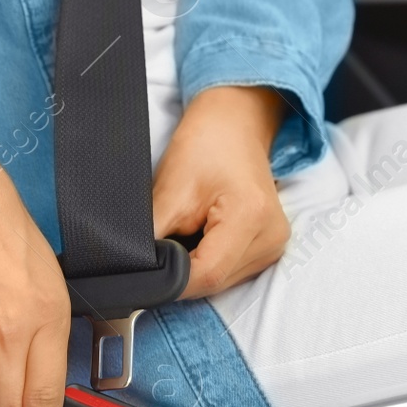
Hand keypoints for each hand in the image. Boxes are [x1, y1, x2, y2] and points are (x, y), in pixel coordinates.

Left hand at [153, 86, 289, 297]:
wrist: (235, 124)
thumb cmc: (206, 144)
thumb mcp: (170, 188)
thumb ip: (151, 235)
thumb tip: (133, 269)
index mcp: (251, 217)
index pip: (206, 275)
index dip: (170, 280)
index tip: (145, 272)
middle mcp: (270, 237)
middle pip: (214, 282)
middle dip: (181, 272)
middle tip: (161, 244)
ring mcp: (273, 245)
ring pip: (221, 282)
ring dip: (194, 268)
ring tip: (184, 232)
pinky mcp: (268, 247)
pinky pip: (230, 271)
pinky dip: (208, 261)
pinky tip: (199, 237)